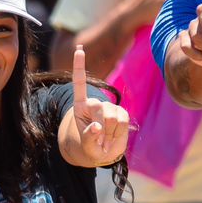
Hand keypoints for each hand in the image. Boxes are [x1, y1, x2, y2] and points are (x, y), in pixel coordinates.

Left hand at [69, 46, 129, 165]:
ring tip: (105, 140)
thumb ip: (88, 137)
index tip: (79, 49)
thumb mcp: (86, 146)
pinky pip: (122, 121)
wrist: (104, 153)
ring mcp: (109, 107)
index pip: (79, 84)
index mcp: (80, 106)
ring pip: (112, 117)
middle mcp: (94, 103)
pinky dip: (118, 132)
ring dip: (109, 133)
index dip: (79, 67)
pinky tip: (114, 137)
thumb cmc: (90, 148)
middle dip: (100, 127)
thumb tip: (96, 127)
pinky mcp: (122, 113)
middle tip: (99, 141)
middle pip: (99, 108)